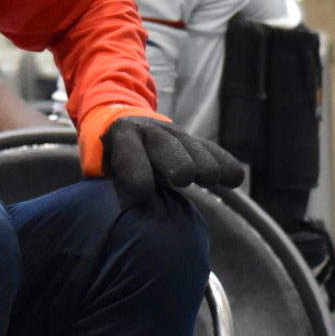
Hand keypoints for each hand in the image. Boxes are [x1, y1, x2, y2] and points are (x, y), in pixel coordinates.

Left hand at [100, 115, 244, 206]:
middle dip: (176, 163)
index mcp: (122, 137)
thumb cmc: (109, 157)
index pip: (129, 154)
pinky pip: (214, 152)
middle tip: (182, 180)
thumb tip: (126, 213)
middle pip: (169, 147)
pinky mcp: (195, 143)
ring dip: (203, 165)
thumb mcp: (100, 166)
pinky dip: (225, 165)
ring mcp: (176, 136)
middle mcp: (152, 133)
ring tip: (207, 180)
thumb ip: (111, 185)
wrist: (124, 122)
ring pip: (196, 150)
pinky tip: (234, 180)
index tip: (141, 195)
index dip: (136, 173)